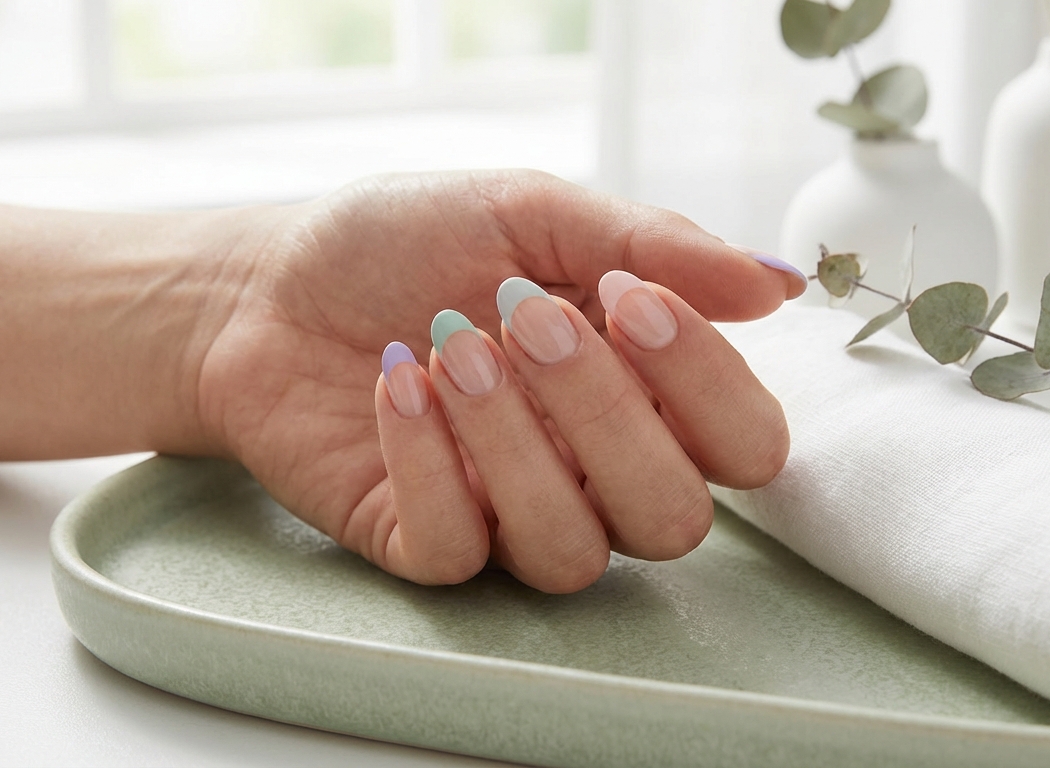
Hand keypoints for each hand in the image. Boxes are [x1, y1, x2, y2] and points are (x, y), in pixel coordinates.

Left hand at [196, 170, 805, 591]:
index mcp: (644, 392)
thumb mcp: (531, 212)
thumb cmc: (410, 244)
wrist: (270, 283)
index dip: (706, 384)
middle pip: (673, 517)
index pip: (746, 444)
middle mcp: (595, 471)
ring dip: (514, 441)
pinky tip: (396, 382)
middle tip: (524, 315)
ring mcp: (512, 517)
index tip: (630, 297)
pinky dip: (429, 460)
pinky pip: (461, 551)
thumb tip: (778, 286)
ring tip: (451, 346)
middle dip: (604, 412)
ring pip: (572, 550)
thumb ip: (653, 246)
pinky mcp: (427, 544)